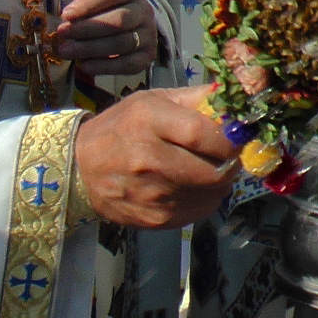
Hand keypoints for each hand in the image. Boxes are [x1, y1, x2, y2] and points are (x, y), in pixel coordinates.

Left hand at [55, 0, 158, 76]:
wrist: (127, 30)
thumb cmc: (103, 9)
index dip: (88, 4)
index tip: (65, 14)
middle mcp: (144, 11)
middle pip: (118, 20)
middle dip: (86, 28)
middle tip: (61, 34)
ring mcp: (149, 35)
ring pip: (121, 43)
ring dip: (90, 48)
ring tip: (66, 51)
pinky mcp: (147, 56)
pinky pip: (128, 64)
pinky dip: (105, 66)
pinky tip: (84, 66)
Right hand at [74, 85, 237, 227]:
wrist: (80, 170)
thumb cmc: (120, 128)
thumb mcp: (151, 100)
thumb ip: (195, 98)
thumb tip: (235, 98)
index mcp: (148, 120)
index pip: (205, 134)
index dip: (231, 138)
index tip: (237, 135)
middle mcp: (150, 159)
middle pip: (215, 171)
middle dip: (230, 162)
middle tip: (225, 154)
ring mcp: (153, 194)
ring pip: (213, 193)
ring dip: (219, 181)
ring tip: (203, 167)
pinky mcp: (157, 219)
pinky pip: (200, 210)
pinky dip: (204, 198)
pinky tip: (189, 185)